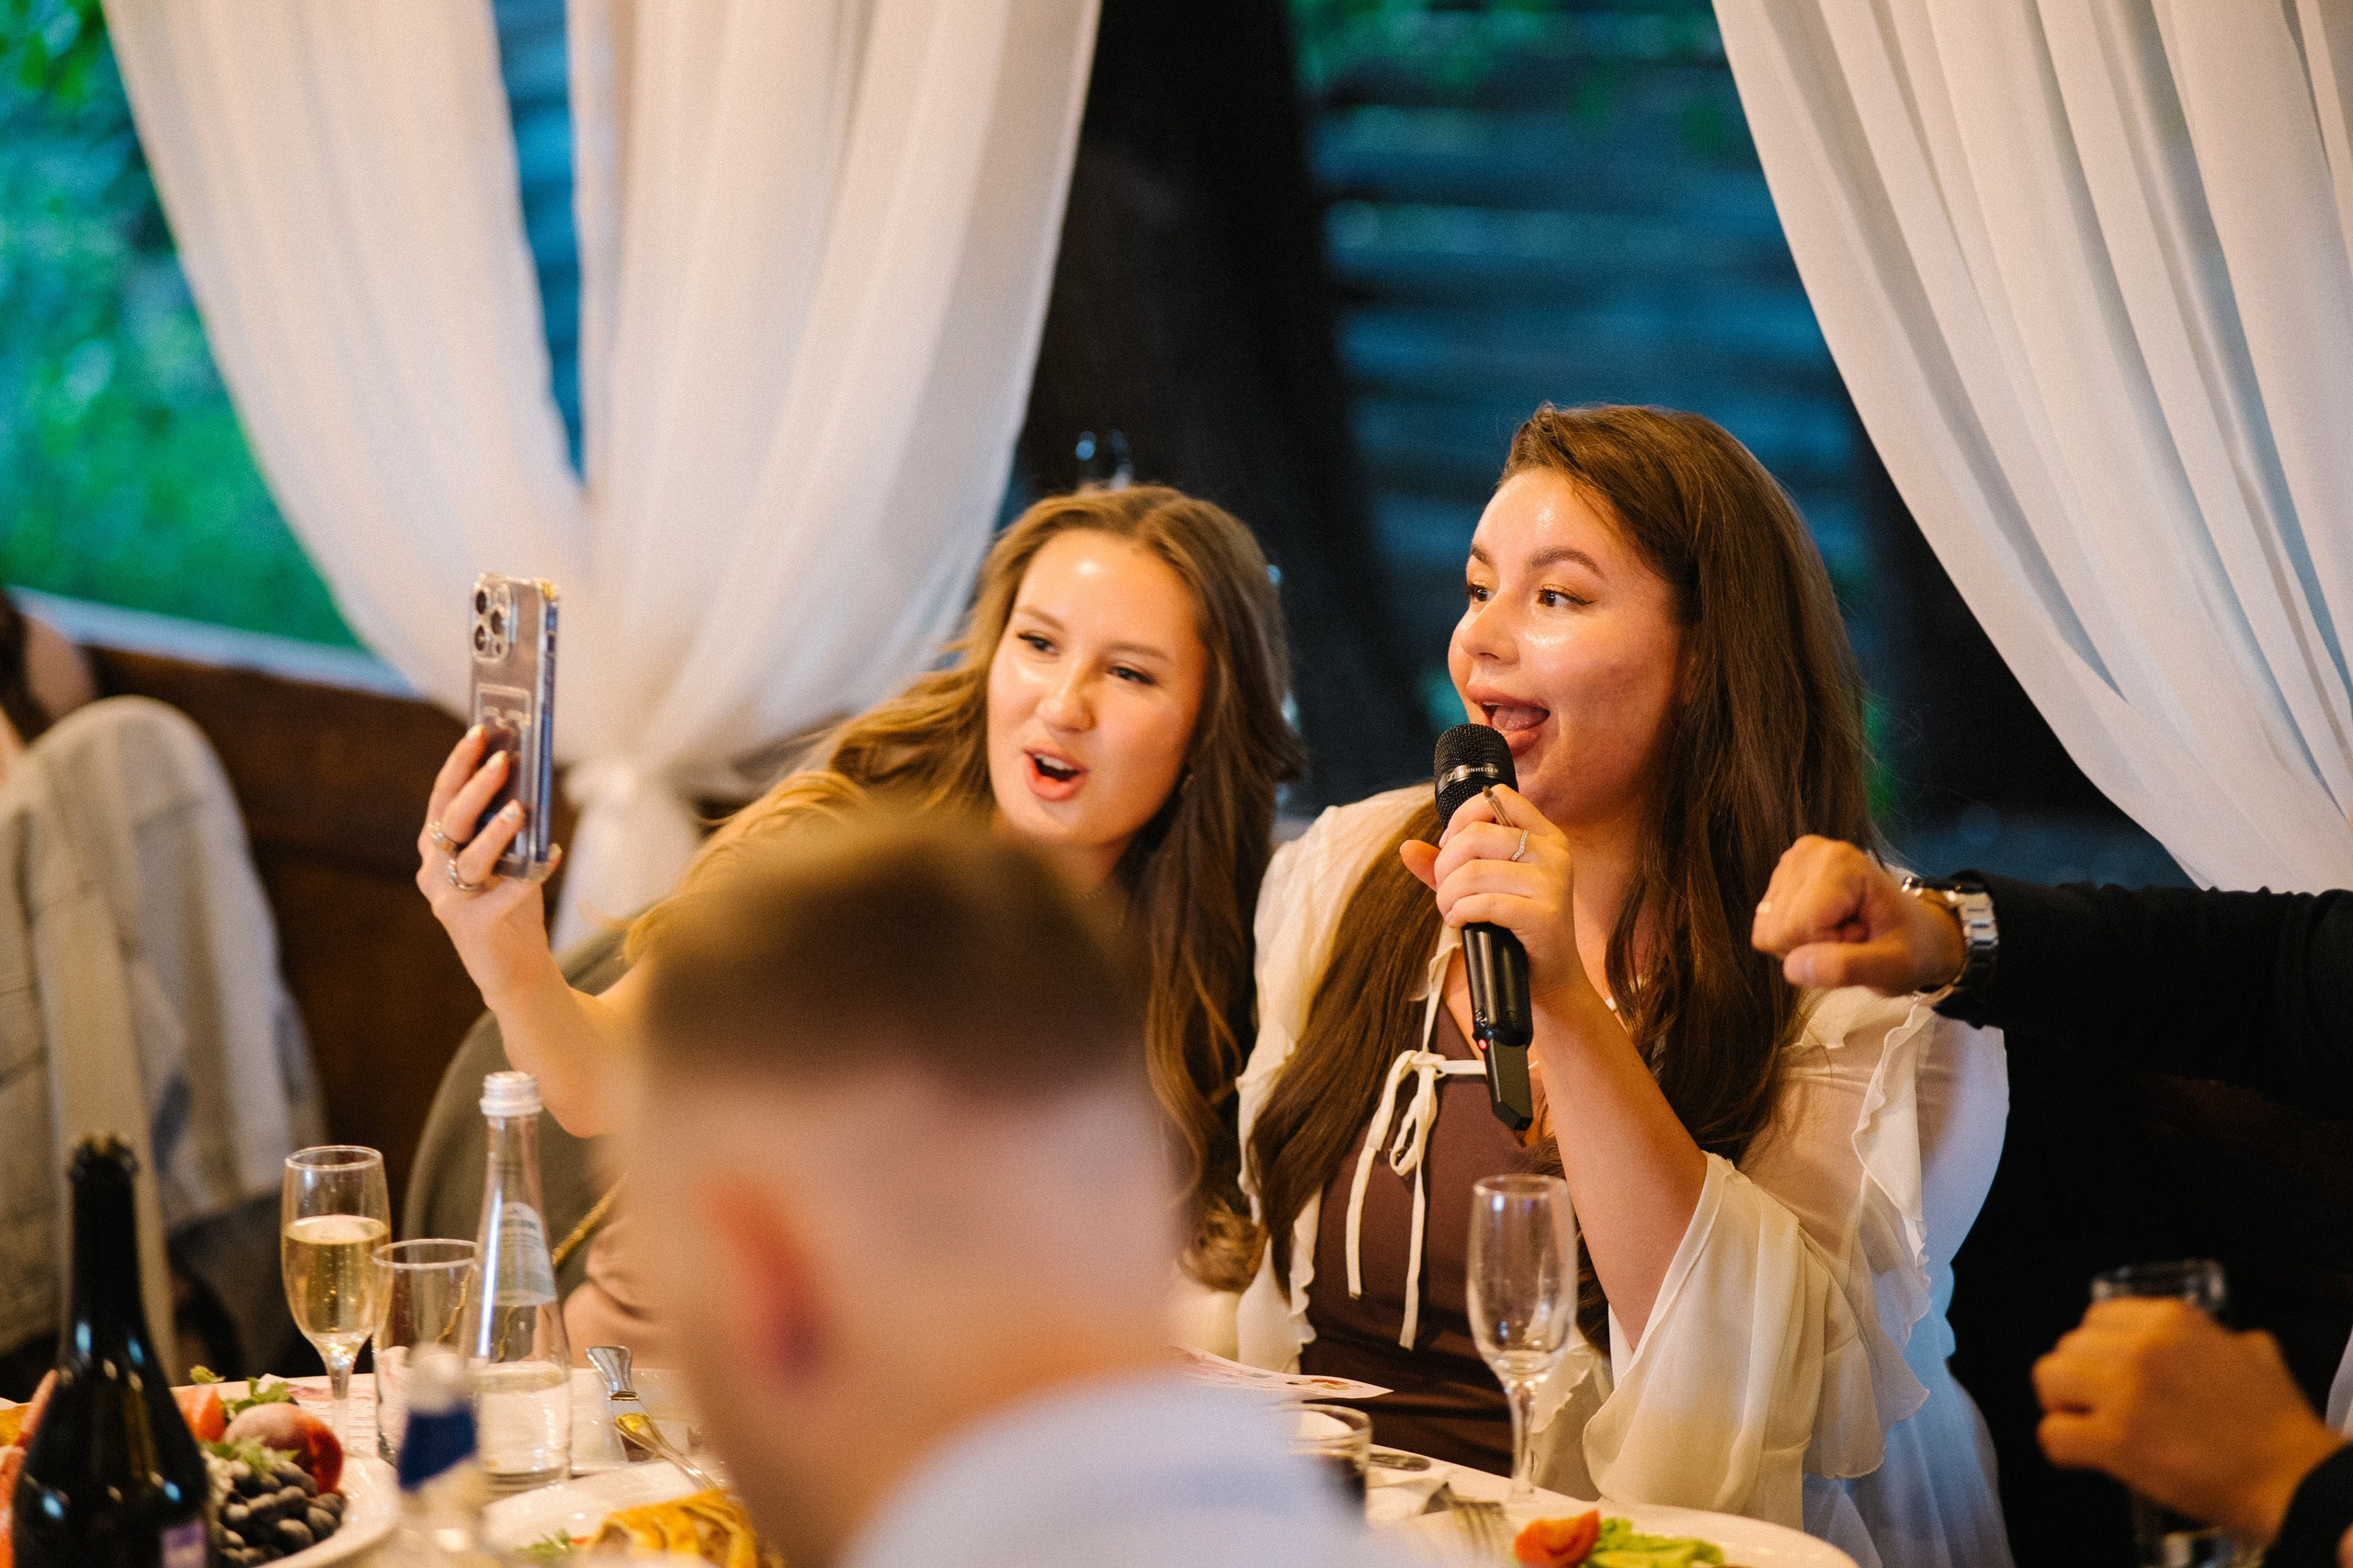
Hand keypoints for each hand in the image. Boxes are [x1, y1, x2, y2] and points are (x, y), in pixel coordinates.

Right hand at [416, 727, 562, 1006]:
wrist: (515, 970)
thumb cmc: (512, 906)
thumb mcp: (507, 860)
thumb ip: (506, 828)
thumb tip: (527, 779)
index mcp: (436, 849)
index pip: (442, 798)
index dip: (458, 764)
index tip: (480, 732)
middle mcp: (433, 872)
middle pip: (450, 821)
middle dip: (476, 787)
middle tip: (503, 761)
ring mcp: (447, 900)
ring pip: (469, 857)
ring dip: (495, 830)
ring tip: (519, 808)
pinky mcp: (471, 926)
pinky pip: (503, 894)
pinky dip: (529, 874)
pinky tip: (552, 854)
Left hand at [1399, 785, 1598, 1017]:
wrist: (1550, 981)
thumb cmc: (1514, 929)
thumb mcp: (1481, 888)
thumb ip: (1445, 865)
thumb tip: (1406, 847)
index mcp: (1544, 835)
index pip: (1498, 797)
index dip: (1461, 820)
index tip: (1449, 850)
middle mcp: (1553, 852)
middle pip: (1475, 835)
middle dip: (1445, 866)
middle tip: (1445, 893)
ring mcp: (1553, 882)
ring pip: (1473, 871)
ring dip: (1447, 895)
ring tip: (1451, 911)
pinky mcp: (1546, 915)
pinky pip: (1484, 903)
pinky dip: (1461, 913)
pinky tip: (1462, 922)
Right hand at [1749, 835, 1963, 994]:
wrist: (1917, 932)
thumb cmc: (1911, 947)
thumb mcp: (1892, 968)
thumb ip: (1846, 967)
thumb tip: (1792, 968)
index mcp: (1838, 862)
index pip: (1797, 928)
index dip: (1827, 947)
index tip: (1861, 938)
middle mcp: (1807, 852)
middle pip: (1777, 930)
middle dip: (1813, 947)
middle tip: (1853, 937)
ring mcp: (1790, 863)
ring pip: (1767, 932)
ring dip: (1804, 945)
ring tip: (1843, 932)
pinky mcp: (1780, 879)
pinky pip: (1766, 929)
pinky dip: (1795, 940)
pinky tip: (1826, 928)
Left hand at [2034, 1298, 2345, 1544]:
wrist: (2292, 1479)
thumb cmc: (2278, 1425)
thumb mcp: (2255, 1352)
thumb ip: (2219, 1338)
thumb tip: (2210, 1340)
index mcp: (2172, 1319)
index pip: (2097, 1317)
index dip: (2097, 1349)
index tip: (2105, 1372)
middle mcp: (2142, 1346)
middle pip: (2068, 1346)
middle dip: (2077, 1377)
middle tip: (2094, 1403)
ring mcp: (2126, 1391)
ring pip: (2048, 1378)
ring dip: (2060, 1404)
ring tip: (2082, 1423)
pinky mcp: (2116, 1439)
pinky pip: (2053, 1434)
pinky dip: (2060, 1447)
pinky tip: (2082, 1455)